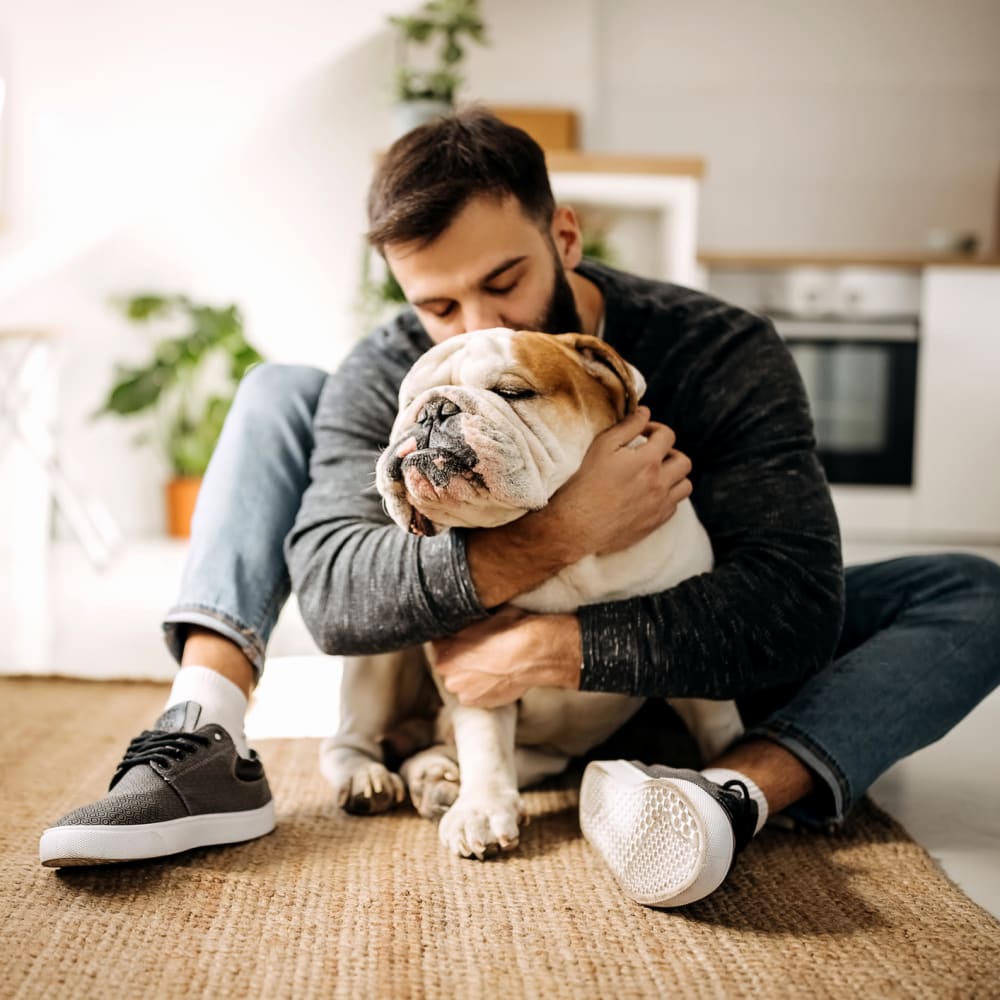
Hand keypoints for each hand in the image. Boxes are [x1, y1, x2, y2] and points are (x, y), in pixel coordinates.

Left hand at [431, 607, 581, 708]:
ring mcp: (461, 690)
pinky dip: (482, 688)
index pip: (438, 642)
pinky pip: (473, 694)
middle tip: (480, 651)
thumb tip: (461, 624)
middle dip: (460, 659)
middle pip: (447, 664)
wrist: (532, 655)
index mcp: (443, 648)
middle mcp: (446, 672)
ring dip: (470, 675)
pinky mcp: (475, 703)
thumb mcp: (484, 617)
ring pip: (460, 681)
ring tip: (490, 665)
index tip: (464, 638)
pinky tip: (495, 677)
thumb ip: (465, 625)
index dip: (452, 639)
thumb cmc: (510, 631)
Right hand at [541, 406, 692, 558]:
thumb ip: (627, 426)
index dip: (656, 429)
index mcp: (648, 460)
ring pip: (685, 485)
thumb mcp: (602, 446)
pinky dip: (666, 497)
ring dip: (674, 476)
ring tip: (655, 475)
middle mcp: (660, 483)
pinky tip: (648, 495)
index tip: (643, 434)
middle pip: (683, 461)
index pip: (668, 436)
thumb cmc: (586, 483)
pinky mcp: (655, 522)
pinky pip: (674, 506)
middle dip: (670, 453)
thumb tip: (644, 412)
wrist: (578, 525)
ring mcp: (660, 505)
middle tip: (652, 455)